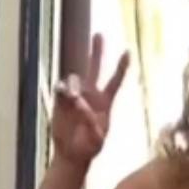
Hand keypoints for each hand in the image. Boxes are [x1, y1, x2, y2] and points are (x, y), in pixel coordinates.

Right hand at [52, 34, 129, 165]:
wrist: (72, 154)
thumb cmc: (89, 148)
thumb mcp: (96, 138)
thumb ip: (89, 119)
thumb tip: (78, 100)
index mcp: (105, 103)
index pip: (115, 81)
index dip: (121, 67)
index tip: (128, 51)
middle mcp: (90, 94)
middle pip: (94, 68)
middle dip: (97, 51)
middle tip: (99, 35)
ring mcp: (74, 96)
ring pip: (74, 79)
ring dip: (74, 86)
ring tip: (74, 101)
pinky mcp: (61, 100)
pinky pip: (61, 89)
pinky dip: (63, 92)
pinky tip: (66, 100)